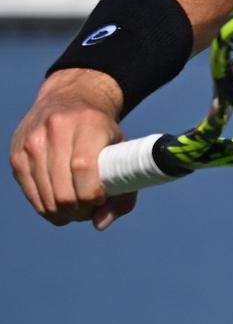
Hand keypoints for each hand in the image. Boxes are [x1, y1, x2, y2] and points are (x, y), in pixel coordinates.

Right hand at [9, 70, 135, 229]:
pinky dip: (46, 208)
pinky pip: (30, 194)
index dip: (93, 194)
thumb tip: (100, 224)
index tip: (101, 199)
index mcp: (87, 124)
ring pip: (45, 197)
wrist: (70, 99)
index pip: (84, 168)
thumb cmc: (102, 132)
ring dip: (63, 213)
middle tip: (90, 209)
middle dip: (79, 210)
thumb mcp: (122, 150)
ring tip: (77, 209)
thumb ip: (124, 190)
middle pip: (63, 189)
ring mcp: (31, 142)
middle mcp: (55, 130)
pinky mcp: (17, 155)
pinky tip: (59, 206)